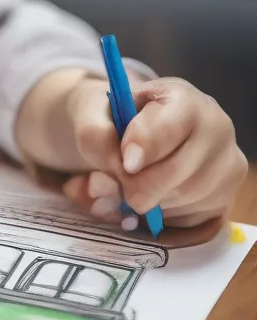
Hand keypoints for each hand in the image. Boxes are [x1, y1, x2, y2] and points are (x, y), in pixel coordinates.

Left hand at [62, 75, 246, 228]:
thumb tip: (106, 180)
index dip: (145, 146)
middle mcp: (216, 129)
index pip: (170, 126)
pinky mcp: (225, 198)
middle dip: (138, 184)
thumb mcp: (93, 113)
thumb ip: (94, 137)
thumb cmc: (113, 118)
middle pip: (179, 172)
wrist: (128, 129)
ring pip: (184, 199)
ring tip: (127, 186)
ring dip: (147, 201)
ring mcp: (227, 166)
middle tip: (115, 185)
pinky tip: (149, 198)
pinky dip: (161, 217)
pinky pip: (192, 220)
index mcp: (184, 99)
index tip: (125, 163)